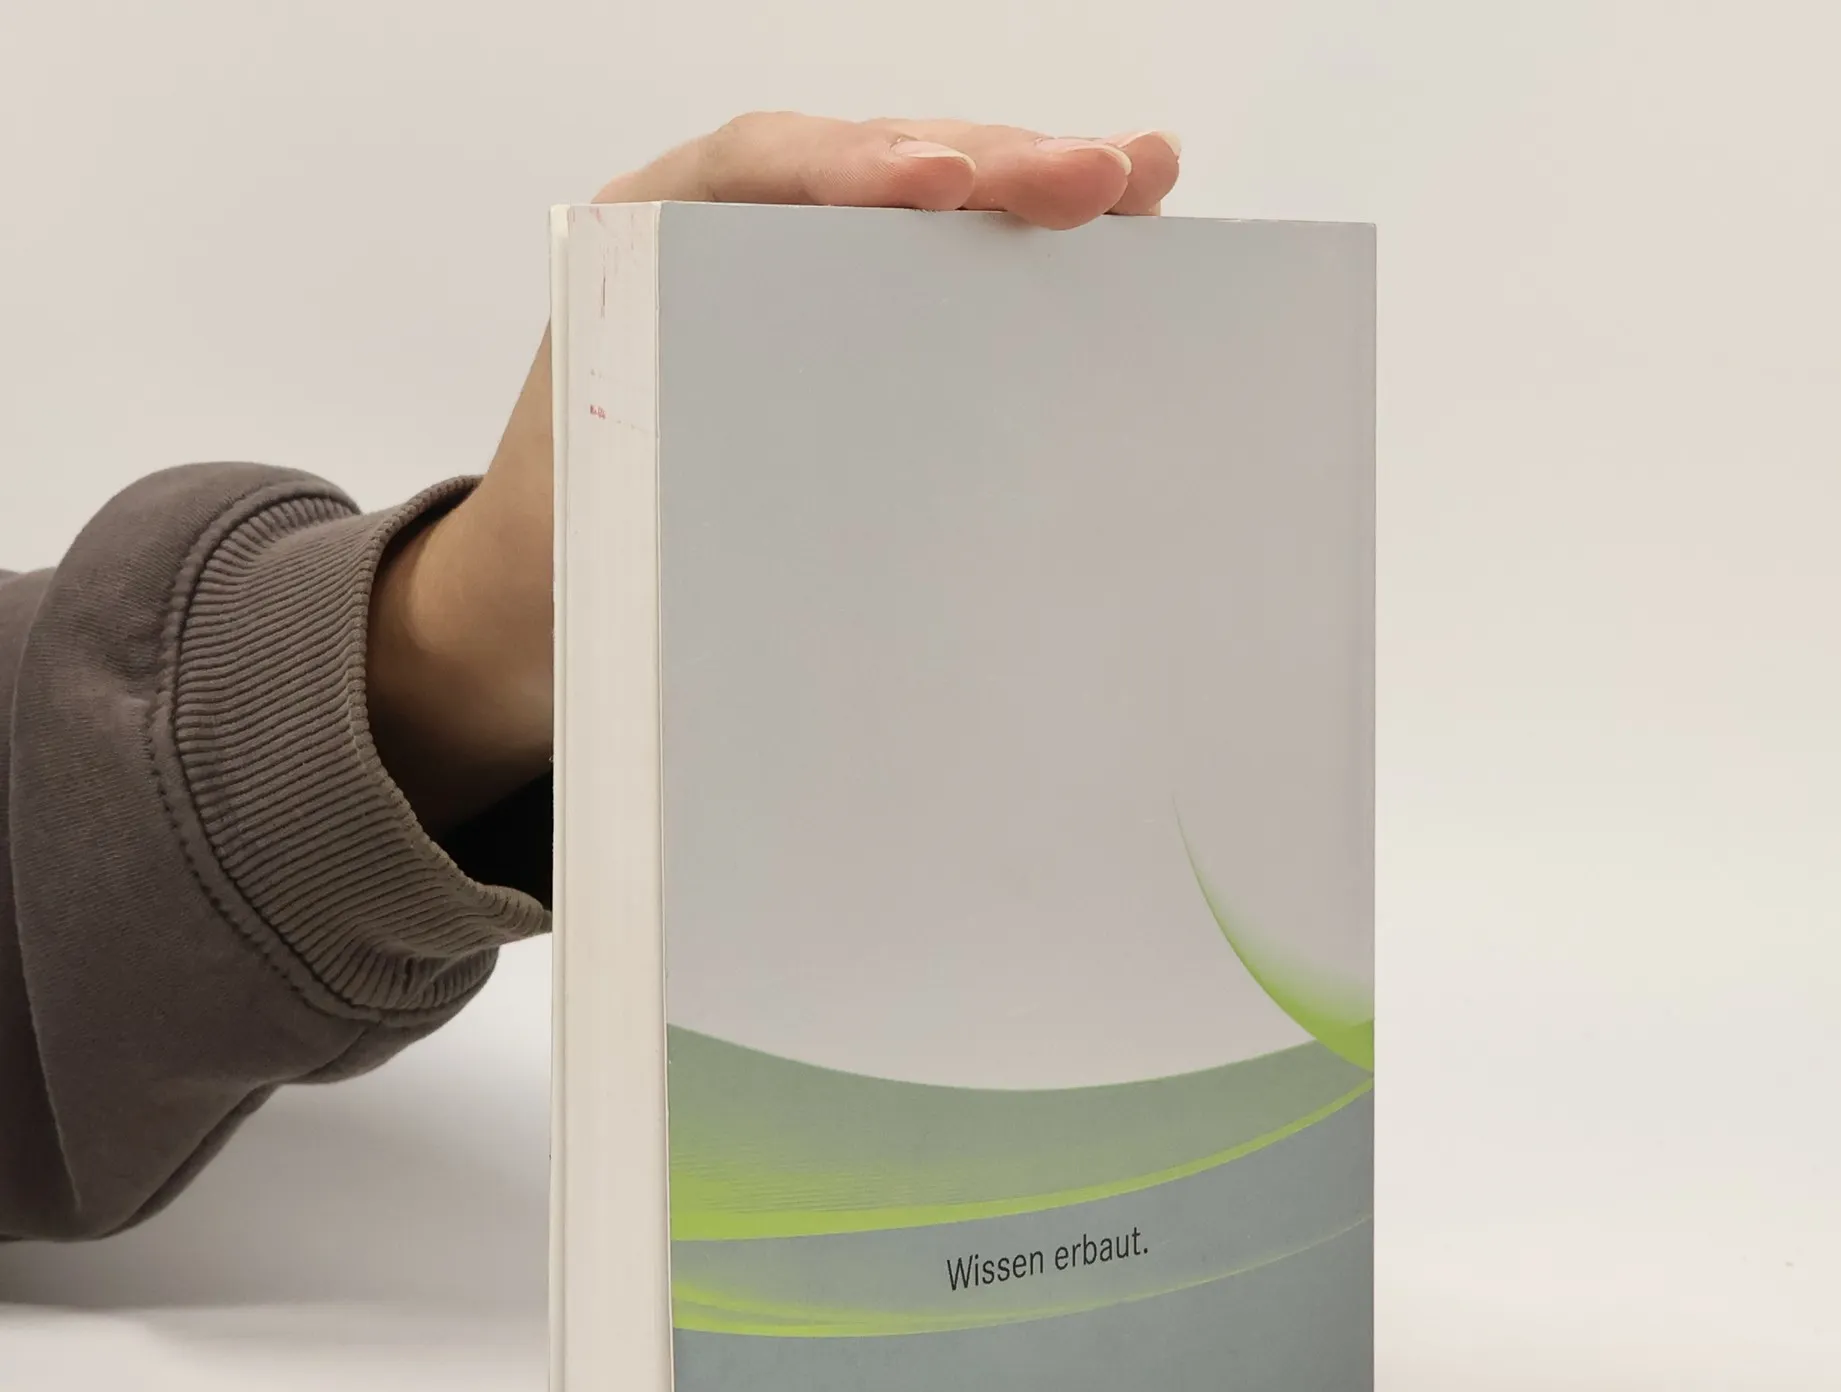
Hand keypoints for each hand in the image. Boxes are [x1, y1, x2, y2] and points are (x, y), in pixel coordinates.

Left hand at [366, 115, 1181, 833]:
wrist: (530, 608)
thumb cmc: (560, 562)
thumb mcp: (604, 526)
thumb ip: (676, 498)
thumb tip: (799, 554)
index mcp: (640, 251)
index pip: (759, 169)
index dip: (856, 167)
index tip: (942, 184)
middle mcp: (719, 244)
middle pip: (868, 169)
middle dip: (994, 163)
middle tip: (1108, 175)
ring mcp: (786, 287)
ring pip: (917, 215)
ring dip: (1028, 193)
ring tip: (1139, 181)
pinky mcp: (834, 341)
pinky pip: (927, 282)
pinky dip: (1010, 265)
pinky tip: (1100, 251)